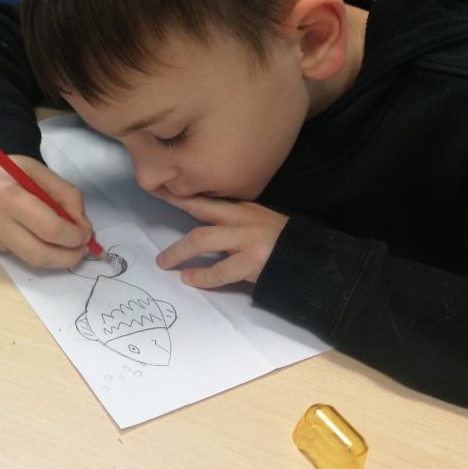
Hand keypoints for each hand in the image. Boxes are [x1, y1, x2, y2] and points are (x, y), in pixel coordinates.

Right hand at [0, 156, 93, 268]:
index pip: (49, 229)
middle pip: (40, 254)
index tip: (88, 234)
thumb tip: (83, 227)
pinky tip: (49, 241)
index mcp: (9, 197)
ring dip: (59, 260)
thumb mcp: (41, 171)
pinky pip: (24, 256)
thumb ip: (67, 196)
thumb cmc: (11, 169)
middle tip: (84, 249)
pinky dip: (43, 252)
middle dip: (69, 256)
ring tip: (73, 249)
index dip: (74, 236)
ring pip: (32, 262)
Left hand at [154, 192, 289, 287]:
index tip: (161, 189)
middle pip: (200, 210)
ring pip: (202, 239)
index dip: (181, 195)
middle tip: (154, 217)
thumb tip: (205, 232)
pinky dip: (202, 276)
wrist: (313, 261)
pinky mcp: (252, 260)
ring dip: (179, 252)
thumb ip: (234, 223)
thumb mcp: (259, 223)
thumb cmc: (282, 244)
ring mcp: (247, 238)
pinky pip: (220, 270)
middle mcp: (243, 218)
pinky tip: (190, 279)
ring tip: (165, 263)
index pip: (207, 197)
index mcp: (244, 208)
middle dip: (173, 213)